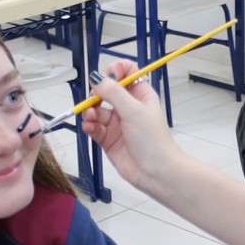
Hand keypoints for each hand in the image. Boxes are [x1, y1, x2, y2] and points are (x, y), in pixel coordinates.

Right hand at [80, 61, 181, 192]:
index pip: (125, 72)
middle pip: (106, 90)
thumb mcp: (134, 111)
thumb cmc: (153, 141)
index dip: (114, 71)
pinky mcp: (108, 138)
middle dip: (96, 94)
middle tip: (95, 101)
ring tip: (91, 119)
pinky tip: (89, 127)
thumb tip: (95, 76)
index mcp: (140, 94)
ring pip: (96, 109)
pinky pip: (93, 126)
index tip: (107, 78)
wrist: (155, 172)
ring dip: (90, 112)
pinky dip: (89, 125)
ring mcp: (117, 123)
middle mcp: (128, 106)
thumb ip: (113, 92)